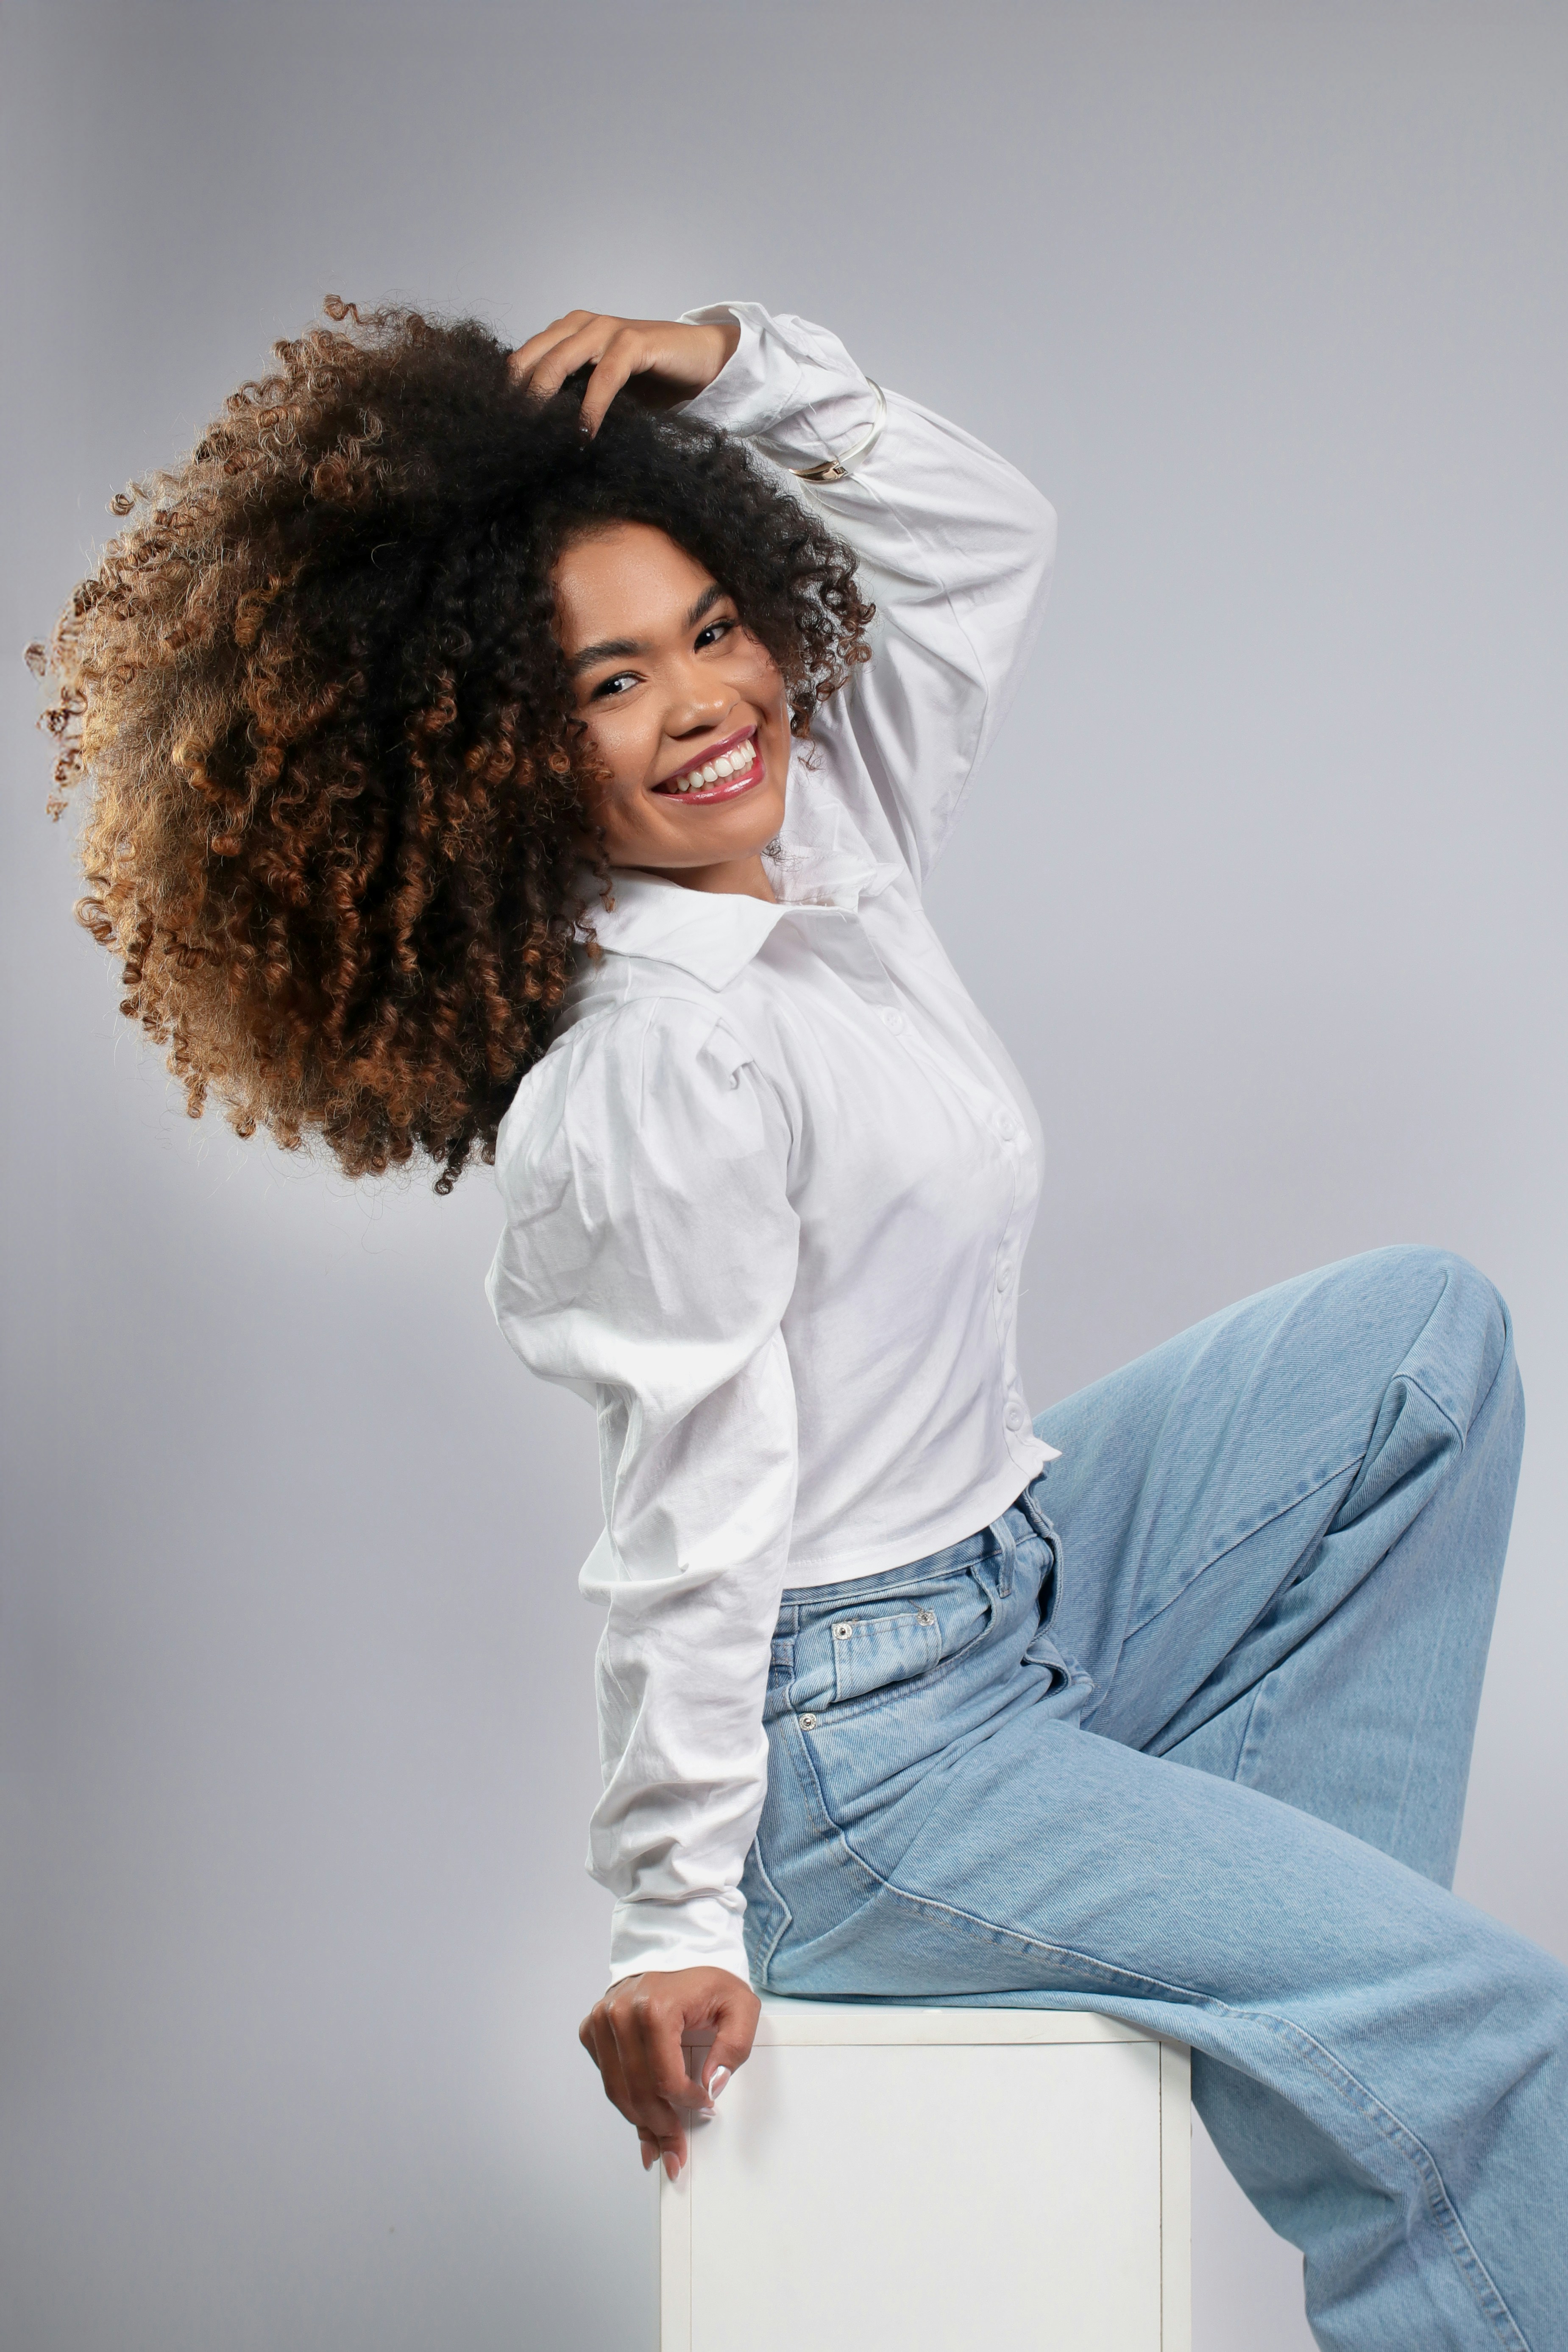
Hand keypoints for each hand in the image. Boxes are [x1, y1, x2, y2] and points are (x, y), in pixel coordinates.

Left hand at [508, 310, 740, 436]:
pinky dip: (591, 407)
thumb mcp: (601, 388)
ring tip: (539, 437)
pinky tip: (584, 433)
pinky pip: (604, 376)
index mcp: (567, 332)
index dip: (509, 393)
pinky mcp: (634, 343)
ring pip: (560, 362)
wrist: (701, 361)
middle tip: (512, 436)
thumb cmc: (650, 380)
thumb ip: (572, 395)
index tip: (501, 429)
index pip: (523, 359)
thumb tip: (536, 431)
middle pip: (532, 359)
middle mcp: (581, 325)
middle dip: (519, 398)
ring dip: (545, 400)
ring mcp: (607, 330)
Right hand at [578, 1964, 759, 2176]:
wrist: (678, 1952)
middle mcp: (620, 2013)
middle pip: (638, 2092)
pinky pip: (608, 2079)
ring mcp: (602, 2021)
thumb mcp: (740, 2006)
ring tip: (660, 2145)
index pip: (665, 2078)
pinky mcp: (593, 2029)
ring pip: (618, 2092)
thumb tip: (713, 2085)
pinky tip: (641, 2123)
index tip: (705, 2106)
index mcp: (655, 2007)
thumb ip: (734, 2046)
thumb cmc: (708, 1980)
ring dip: (641, 2124)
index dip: (686, 2102)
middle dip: (661, 2127)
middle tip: (678, 2151)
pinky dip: (625, 2104)